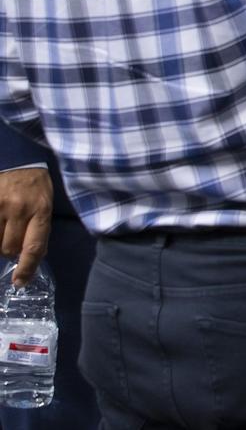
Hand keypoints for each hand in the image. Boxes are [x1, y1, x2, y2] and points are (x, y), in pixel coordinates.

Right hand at [0, 168, 51, 285]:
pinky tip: (0, 224)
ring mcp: (0, 206)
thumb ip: (40, 230)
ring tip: (4, 227)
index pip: (34, 247)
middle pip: (9, 248)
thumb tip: (34, 259)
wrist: (20, 159)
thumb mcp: (46, 205)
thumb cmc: (35, 185)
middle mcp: (20, 209)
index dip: (26, 268)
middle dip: (10, 250)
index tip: (20, 282)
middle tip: (12, 236)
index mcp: (41, 210)